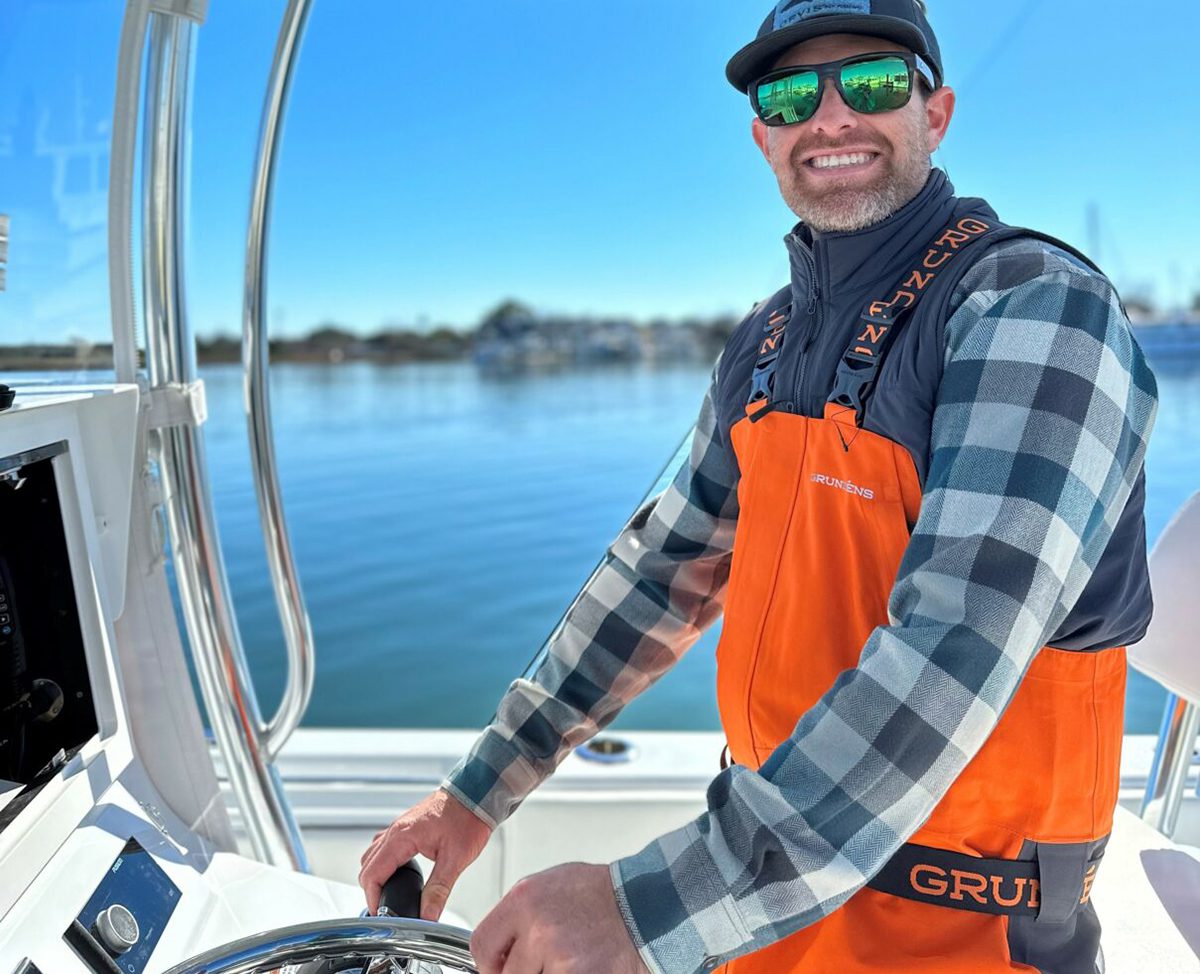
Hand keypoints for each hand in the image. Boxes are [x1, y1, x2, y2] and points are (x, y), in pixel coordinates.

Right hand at [358, 788, 491, 919]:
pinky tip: (397, 873)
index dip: (372, 898)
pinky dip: (383, 863)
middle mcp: (396, 829)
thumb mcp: (455, 859)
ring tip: (388, 895)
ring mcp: (400, 826)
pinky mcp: (407, 826)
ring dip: (375, 875)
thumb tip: (428, 915)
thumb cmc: (467, 818)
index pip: (372, 873)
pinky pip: (384, 847)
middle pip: (367, 865)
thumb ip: (439, 889)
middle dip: (372, 890)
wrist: (476, 794)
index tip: (380, 914)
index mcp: (402, 836)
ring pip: (373, 855)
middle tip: (384, 909)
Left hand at [471, 862, 650, 973]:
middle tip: (545, 963)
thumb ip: (520, 913)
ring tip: (569, 960)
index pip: (482, 945)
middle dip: (524, 972)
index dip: (490, 964)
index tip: (498, 968)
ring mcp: (559, 956)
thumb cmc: (601, 894)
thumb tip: (501, 941)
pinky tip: (583, 968)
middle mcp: (538, 928)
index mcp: (524, 899)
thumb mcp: (550, 886)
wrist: (645, 903)